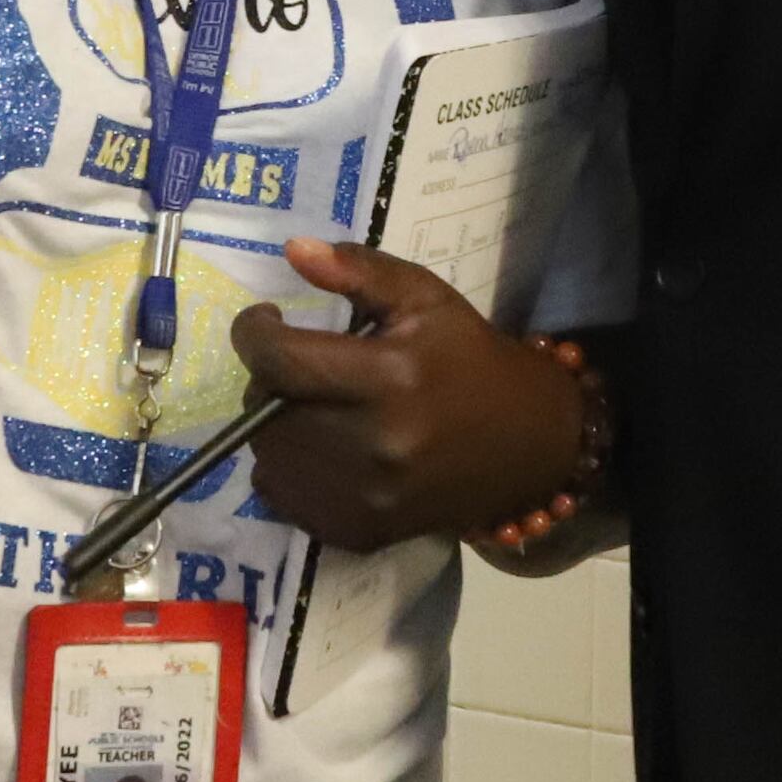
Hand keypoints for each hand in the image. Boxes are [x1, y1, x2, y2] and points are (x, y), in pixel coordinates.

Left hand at [235, 240, 589, 548]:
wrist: (528, 445)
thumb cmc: (470, 360)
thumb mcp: (427, 300)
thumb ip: (360, 272)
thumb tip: (294, 250)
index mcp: (390, 377)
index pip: (281, 360)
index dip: (254, 333)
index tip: (265, 321)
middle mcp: (374, 443)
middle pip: (267, 408)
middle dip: (271, 379)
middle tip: (301, 367)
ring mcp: (365, 496)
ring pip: (267, 455)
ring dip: (275, 424)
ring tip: (313, 406)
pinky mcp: (358, 531)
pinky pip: (280, 497)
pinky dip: (288, 469)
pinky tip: (322, 448)